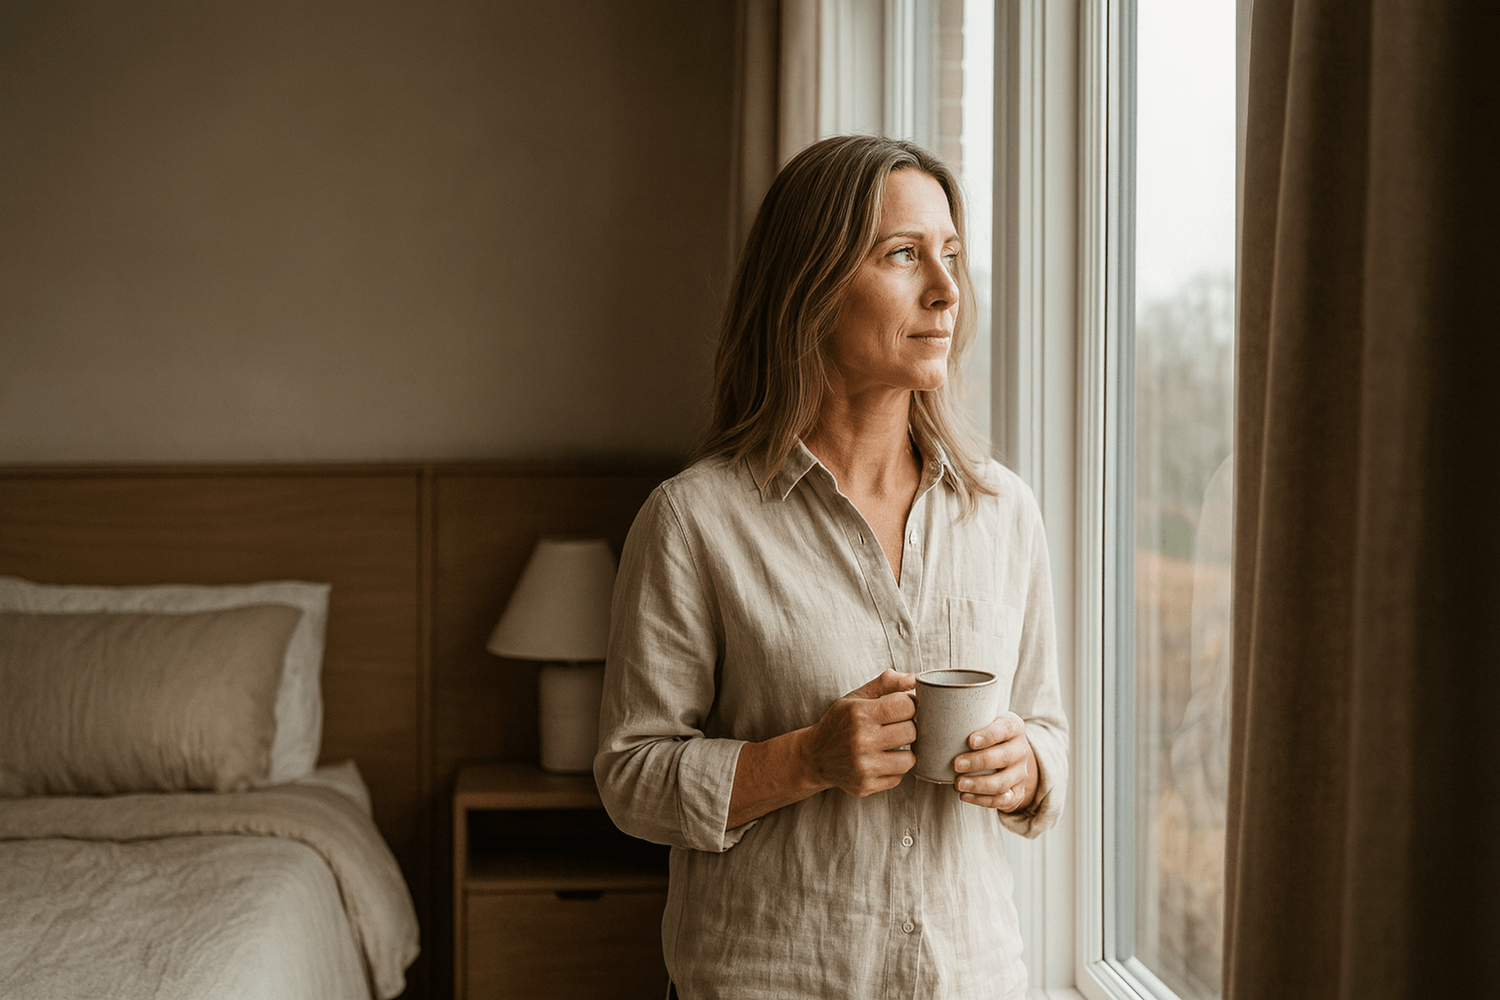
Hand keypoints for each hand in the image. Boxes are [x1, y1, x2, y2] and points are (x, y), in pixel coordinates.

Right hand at [800, 669, 916, 797]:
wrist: (815, 757)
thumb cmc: (840, 723)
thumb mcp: (856, 698)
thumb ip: (886, 684)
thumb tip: (914, 679)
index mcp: (859, 714)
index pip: (906, 705)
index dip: (909, 704)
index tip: (902, 707)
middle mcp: (861, 741)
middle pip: (911, 731)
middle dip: (908, 726)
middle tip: (896, 726)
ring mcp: (863, 767)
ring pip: (909, 759)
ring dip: (904, 751)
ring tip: (891, 746)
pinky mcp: (865, 786)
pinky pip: (898, 778)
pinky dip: (893, 770)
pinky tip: (880, 761)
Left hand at [951, 711, 1036, 811]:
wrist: (1010, 759)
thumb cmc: (986, 736)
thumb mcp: (982, 722)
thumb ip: (962, 718)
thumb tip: (920, 709)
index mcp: (1013, 727)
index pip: (1005, 728)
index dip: (989, 735)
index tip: (970, 741)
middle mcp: (1021, 749)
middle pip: (1003, 757)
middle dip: (978, 762)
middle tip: (955, 764)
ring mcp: (1021, 773)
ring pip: (1002, 782)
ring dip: (979, 784)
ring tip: (958, 784)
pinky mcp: (1017, 792)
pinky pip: (1001, 800)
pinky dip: (982, 800)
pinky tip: (965, 795)